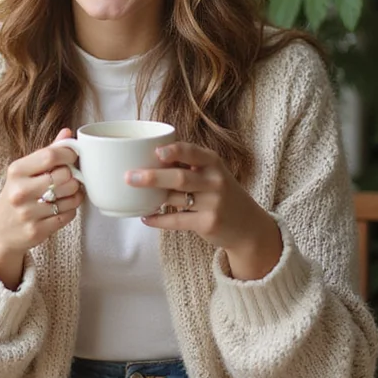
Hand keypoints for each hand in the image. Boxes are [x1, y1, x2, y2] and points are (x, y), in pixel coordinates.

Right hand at [0, 128, 83, 288]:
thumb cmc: (15, 197)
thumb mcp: (23, 172)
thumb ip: (47, 152)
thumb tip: (68, 133)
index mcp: (16, 171)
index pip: (50, 155)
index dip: (68, 154)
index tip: (72, 157)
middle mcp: (20, 191)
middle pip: (64, 176)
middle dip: (73, 177)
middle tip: (70, 178)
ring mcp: (28, 213)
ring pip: (70, 197)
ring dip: (75, 194)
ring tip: (67, 193)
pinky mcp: (37, 231)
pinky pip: (69, 215)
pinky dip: (71, 210)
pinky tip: (62, 207)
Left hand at [126, 142, 282, 280]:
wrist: (247, 225)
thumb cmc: (221, 194)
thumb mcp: (212, 173)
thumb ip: (189, 164)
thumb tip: (149, 157)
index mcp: (213, 163)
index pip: (193, 152)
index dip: (174, 151)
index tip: (156, 152)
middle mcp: (215, 181)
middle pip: (180, 177)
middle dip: (153, 177)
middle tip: (129, 177)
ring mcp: (212, 203)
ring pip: (175, 199)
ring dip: (152, 198)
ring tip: (133, 194)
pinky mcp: (207, 223)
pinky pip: (176, 221)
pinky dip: (158, 220)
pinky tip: (145, 217)